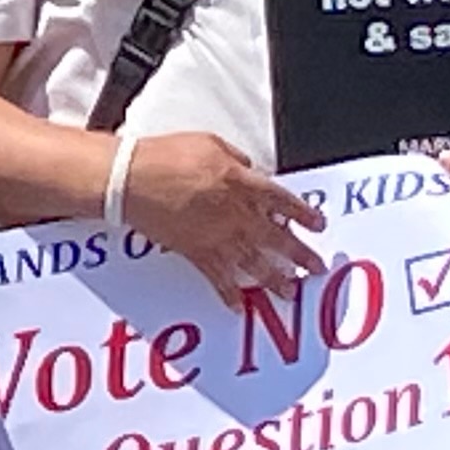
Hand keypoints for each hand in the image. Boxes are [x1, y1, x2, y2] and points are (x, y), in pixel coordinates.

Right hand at [118, 131, 324, 299]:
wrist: (131, 180)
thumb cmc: (167, 156)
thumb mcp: (211, 144)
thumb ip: (237, 160)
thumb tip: (251, 170)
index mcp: (241, 182)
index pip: (282, 201)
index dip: (303, 214)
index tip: (318, 226)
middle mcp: (235, 213)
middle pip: (276, 238)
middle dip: (299, 255)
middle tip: (316, 268)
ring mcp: (216, 236)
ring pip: (253, 262)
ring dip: (274, 280)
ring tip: (289, 293)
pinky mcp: (195, 252)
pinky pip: (217, 278)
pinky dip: (228, 293)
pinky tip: (239, 305)